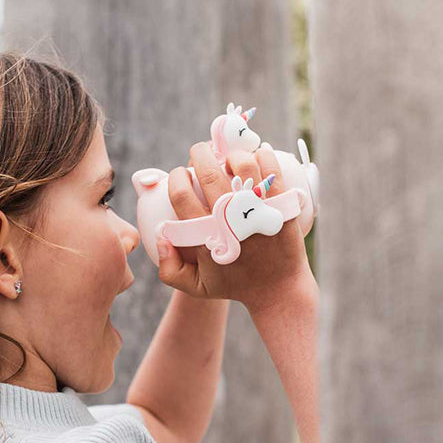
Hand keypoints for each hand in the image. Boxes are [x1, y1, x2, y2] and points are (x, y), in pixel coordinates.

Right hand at [156, 141, 313, 310]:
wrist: (278, 288)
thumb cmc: (235, 284)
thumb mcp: (197, 286)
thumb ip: (169, 269)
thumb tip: (161, 235)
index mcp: (205, 234)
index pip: (181, 193)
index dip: (176, 176)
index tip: (180, 174)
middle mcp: (230, 218)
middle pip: (208, 171)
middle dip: (199, 154)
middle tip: (200, 154)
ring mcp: (257, 209)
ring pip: (242, 163)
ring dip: (231, 153)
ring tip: (229, 158)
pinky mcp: (281, 203)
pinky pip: (271, 167)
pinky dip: (262, 154)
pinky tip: (256, 156)